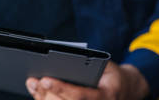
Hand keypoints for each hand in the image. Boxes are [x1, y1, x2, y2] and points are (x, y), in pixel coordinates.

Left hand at [26, 61, 148, 99]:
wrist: (125, 90)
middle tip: (34, 81)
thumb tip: (64, 61)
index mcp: (106, 96)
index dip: (60, 88)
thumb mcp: (106, 66)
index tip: (45, 79)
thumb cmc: (112, 76)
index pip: (79, 95)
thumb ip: (89, 65)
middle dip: (46, 93)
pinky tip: (40, 92)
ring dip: (43, 98)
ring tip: (33, 84)